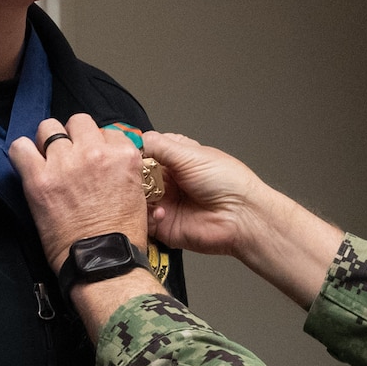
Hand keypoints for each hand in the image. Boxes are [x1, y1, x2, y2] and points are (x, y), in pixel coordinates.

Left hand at [10, 114, 149, 273]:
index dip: (97, 143)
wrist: (103, 262)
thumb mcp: (137, 193)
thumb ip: (123, 168)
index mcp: (123, 155)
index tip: (92, 157)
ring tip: (48, 160)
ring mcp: (65, 163)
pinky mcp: (39, 179)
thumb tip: (107, 158)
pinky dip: (22, 153)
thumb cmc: (121, 236)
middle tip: (69, 156)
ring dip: (48, 141)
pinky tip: (28, 164)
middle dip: (73, 136)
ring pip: (49, 127)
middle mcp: (95, 152)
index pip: (106, 130)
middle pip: (78, 122)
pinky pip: (20, 147)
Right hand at [141, 131, 267, 257]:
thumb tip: (134, 139)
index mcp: (175, 158)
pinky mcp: (163, 225)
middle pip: (135, 176)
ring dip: (137, 197)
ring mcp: (164, 202)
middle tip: (135, 177)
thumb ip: (158, 145)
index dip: (133, 153)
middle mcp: (168, 180)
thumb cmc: (228, 182)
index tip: (125, 155)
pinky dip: (146, 216)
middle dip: (132, 177)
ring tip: (148, 195)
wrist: (241, 217)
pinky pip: (142, 220)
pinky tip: (161, 212)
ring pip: (135, 198)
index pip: (144, 152)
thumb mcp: (190, 155)